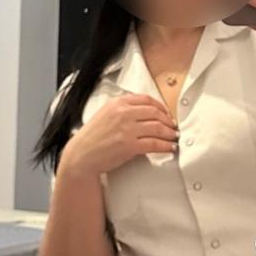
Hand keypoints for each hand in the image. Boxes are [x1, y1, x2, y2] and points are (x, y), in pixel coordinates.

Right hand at [60, 94, 177, 177]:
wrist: (82, 155)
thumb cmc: (92, 137)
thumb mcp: (105, 114)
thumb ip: (123, 109)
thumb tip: (145, 112)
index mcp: (118, 103)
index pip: (147, 100)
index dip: (161, 107)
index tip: (166, 113)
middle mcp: (123, 114)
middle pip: (155, 113)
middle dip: (168, 120)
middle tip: (173, 127)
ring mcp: (127, 130)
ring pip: (158, 128)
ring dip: (170, 133)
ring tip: (174, 137)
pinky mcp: (130, 146)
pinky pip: (155, 144)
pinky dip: (166, 146)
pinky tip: (170, 148)